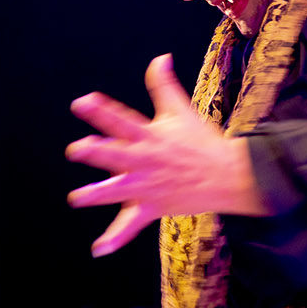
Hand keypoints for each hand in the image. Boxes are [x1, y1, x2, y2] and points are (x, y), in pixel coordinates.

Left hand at [66, 54, 266, 256]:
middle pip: (116, 155)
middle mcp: (145, 160)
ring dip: (96, 194)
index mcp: (149, 135)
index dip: (101, 111)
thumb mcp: (181, 110)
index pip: (121, 119)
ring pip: (116, 191)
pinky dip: (115, 239)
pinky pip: (130, 226)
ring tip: (76, 198)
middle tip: (77, 150)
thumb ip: (163, 84)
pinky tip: (98, 249)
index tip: (82, 102)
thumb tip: (160, 57)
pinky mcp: (152, 207)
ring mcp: (147, 186)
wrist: (230, 175)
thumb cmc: (202, 141)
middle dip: (96, 152)